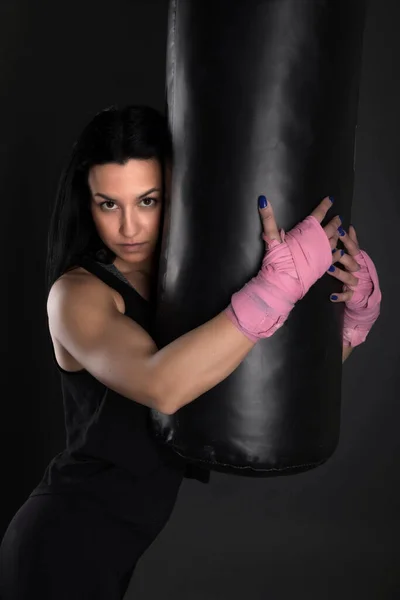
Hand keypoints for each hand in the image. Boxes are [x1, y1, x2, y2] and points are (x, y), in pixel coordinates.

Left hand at [327, 225, 381, 346]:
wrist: (366, 294)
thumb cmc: (357, 271)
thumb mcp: (356, 256)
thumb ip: (353, 243)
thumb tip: (350, 227)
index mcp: (358, 259)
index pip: (353, 248)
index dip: (347, 240)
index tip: (339, 231)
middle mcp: (357, 270)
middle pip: (351, 262)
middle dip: (342, 256)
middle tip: (332, 250)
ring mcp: (355, 283)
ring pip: (348, 278)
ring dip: (339, 273)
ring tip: (328, 269)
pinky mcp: (352, 295)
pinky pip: (346, 295)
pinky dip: (340, 296)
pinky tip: (332, 296)